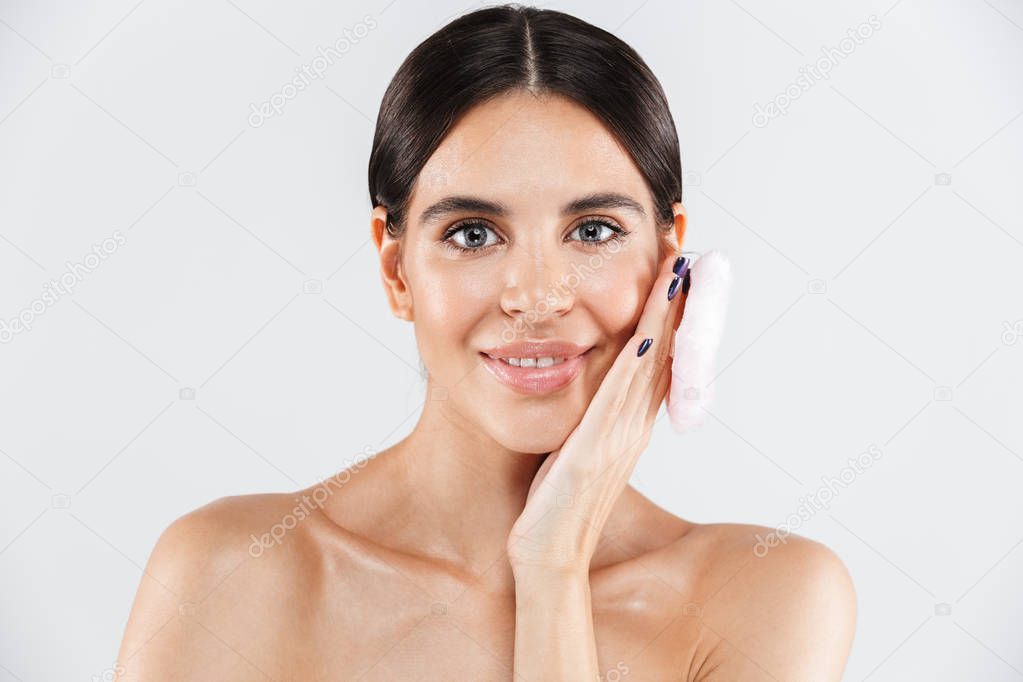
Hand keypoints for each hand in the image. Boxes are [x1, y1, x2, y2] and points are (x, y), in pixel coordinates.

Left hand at [506, 252, 688, 576]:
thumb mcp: (576, 451)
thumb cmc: (555, 506)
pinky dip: (638, 356)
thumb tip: (587, 393)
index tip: (673, 276)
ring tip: (675, 272)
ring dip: (665, 317)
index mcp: (629, 427)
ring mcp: (619, 438)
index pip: (657, 361)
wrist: (548, 558)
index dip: (668, 318)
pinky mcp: (595, 449)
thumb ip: (588, 421)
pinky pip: (621, 393)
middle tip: (686, 256)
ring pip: (651, 364)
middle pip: (666, 354)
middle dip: (676, 305)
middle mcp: (633, 428)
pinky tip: (644, 325)